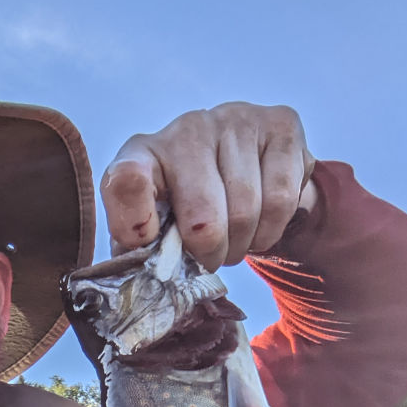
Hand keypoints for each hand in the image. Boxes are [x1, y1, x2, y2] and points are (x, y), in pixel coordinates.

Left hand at [100, 102, 316, 270]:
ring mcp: (235, 121)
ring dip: (242, 245)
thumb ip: (144, 253)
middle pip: (202, 219)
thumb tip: (147, 286)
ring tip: (234, 241)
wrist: (245, 170)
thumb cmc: (187, 209)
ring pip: (245, 212)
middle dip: (210, 255)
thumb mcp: (155, 230)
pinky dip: (271, 230)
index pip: (125, 181)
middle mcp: (186, 129)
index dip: (136, 222)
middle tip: (209, 259)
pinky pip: (280, 200)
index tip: (146, 241)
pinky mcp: (280, 125)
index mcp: (141, 156)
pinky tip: (259, 225)